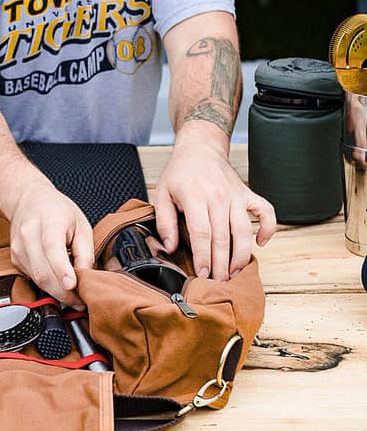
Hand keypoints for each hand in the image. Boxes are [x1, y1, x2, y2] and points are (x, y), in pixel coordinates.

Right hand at [7, 182, 92, 306]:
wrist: (28, 200)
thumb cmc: (57, 211)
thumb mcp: (81, 224)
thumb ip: (85, 251)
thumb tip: (86, 277)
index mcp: (48, 221)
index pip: (52, 248)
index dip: (62, 269)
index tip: (73, 285)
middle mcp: (28, 234)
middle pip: (42, 271)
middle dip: (63, 292)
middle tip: (81, 301)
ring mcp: (18, 248)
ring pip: (36, 279)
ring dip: (56, 292)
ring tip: (73, 294)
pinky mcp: (15, 258)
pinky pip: (32, 278)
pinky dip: (47, 285)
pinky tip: (58, 281)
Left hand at [152, 141, 276, 279]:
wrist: (200, 148)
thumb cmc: (179, 172)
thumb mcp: (162, 193)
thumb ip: (164, 221)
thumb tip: (169, 246)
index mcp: (195, 197)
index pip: (201, 234)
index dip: (203, 257)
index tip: (202, 274)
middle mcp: (219, 197)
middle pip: (223, 237)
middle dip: (221, 263)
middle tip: (219, 281)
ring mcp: (236, 195)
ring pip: (243, 230)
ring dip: (241, 254)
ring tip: (235, 272)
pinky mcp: (248, 194)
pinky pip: (266, 212)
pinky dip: (268, 228)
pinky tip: (260, 243)